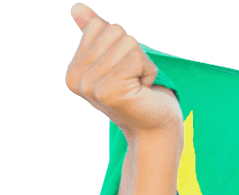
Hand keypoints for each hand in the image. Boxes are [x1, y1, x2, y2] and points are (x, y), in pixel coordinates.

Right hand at [65, 3, 181, 138]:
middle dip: (133, 52)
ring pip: (126, 42)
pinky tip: (143, 91)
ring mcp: (90, 86)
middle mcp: (77, 79)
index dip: (121, 44)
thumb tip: (77, 7)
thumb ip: (96, 36)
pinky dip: (149, 71)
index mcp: (74, 70)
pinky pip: (136, 57)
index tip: (125, 72)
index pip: (98, 26)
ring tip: (139, 86)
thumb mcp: (116, 61)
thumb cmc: (140, 96)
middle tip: (134, 80)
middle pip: (113, 31)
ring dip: (143, 63)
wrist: (157, 130)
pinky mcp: (109, 91)